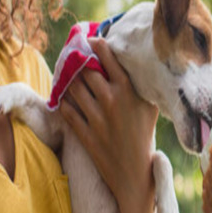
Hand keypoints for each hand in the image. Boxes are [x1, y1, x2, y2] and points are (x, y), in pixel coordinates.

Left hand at [59, 36, 157, 201]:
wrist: (135, 172)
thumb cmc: (145, 135)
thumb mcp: (150, 106)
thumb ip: (140, 85)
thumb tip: (129, 63)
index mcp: (128, 90)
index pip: (107, 56)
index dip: (95, 43)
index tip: (90, 40)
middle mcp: (111, 100)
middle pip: (85, 69)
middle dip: (78, 60)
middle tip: (73, 54)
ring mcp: (96, 118)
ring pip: (72, 88)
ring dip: (67, 78)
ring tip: (67, 74)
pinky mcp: (84, 133)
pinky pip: (66, 110)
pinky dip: (62, 100)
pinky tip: (63, 96)